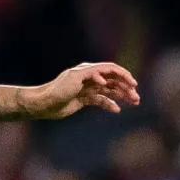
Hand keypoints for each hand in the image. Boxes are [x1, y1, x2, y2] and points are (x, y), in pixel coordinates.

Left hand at [19, 62, 140, 119]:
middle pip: (113, 80)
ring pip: (109, 91)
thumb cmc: (57, 90)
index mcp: (88, 70)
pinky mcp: (84, 99)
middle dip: (126, 87)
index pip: (111, 69)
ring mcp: (87, 89)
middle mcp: (90, 78)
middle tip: (136, 97)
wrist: (44, 104)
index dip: (124, 75)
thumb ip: (91, 75)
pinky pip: (101, 101)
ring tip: (133, 102)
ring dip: (122, 95)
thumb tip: (105, 79)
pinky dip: (109, 104)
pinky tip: (116, 110)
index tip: (133, 84)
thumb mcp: (74, 78)